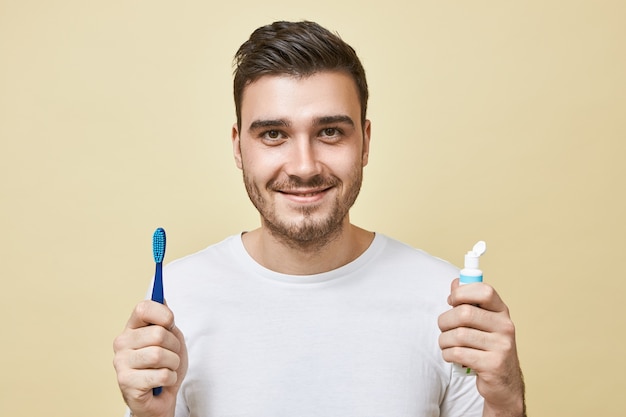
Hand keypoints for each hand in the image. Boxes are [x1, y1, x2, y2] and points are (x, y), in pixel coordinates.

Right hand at [113, 300, 187, 416]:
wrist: (161, 398)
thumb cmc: (165, 366)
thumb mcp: (172, 339)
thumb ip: (166, 321)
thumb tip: (162, 299)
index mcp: (132, 328)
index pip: (143, 308)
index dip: (163, 314)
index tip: (171, 323)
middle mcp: (122, 342)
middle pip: (158, 334)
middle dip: (174, 347)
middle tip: (172, 356)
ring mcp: (121, 362)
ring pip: (160, 355)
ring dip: (173, 364)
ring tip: (167, 369)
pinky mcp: (125, 382)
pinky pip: (161, 375)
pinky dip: (170, 379)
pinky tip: (161, 382)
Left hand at [438, 279, 525, 416]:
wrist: (504, 384)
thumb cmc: (487, 347)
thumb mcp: (483, 322)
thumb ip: (469, 302)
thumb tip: (455, 282)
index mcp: (502, 312)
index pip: (484, 291)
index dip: (462, 293)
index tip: (452, 301)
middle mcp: (505, 327)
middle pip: (465, 313)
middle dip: (445, 320)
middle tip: (443, 327)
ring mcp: (501, 347)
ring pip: (458, 335)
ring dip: (444, 340)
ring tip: (447, 344)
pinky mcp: (493, 365)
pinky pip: (458, 353)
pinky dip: (448, 354)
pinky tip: (451, 356)